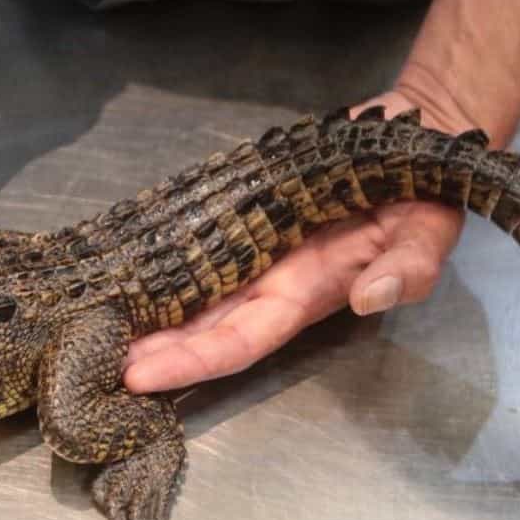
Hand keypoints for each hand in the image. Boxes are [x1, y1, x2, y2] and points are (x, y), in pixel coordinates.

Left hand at [121, 91, 471, 394]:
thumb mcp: (428, 236)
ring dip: (145, 312)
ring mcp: (253, 248)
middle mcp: (271, 280)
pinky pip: (194, 246)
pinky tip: (120, 271)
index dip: (192, 361)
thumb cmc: (422, 198)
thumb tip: (371, 298)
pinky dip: (157, 262)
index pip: (240, 339)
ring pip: (190, 292)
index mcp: (307, 294)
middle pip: (201, 326)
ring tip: (91, 325)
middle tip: (91, 360)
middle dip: (150, 349)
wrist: (412, 141)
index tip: (141, 378)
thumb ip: (407, 270)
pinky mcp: (242, 215)